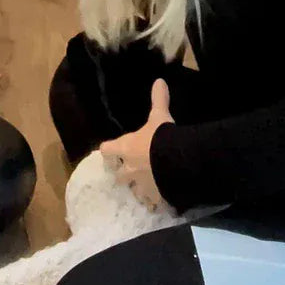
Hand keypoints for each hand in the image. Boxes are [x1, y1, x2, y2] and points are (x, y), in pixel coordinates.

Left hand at [100, 79, 173, 210]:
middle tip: (131, 171)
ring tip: (148, 189)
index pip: (106, 150)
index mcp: (125, 148)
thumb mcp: (160, 117)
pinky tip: (163, 202)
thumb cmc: (162, 138)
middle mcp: (129, 169)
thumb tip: (159, 80)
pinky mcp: (156, 199)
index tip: (111, 151)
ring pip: (135, 192)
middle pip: (118, 175)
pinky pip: (154, 204)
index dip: (108, 151)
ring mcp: (141, 186)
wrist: (178, 164)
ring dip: (139, 190)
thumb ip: (158, 100)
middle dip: (124, 174)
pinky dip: (157, 203)